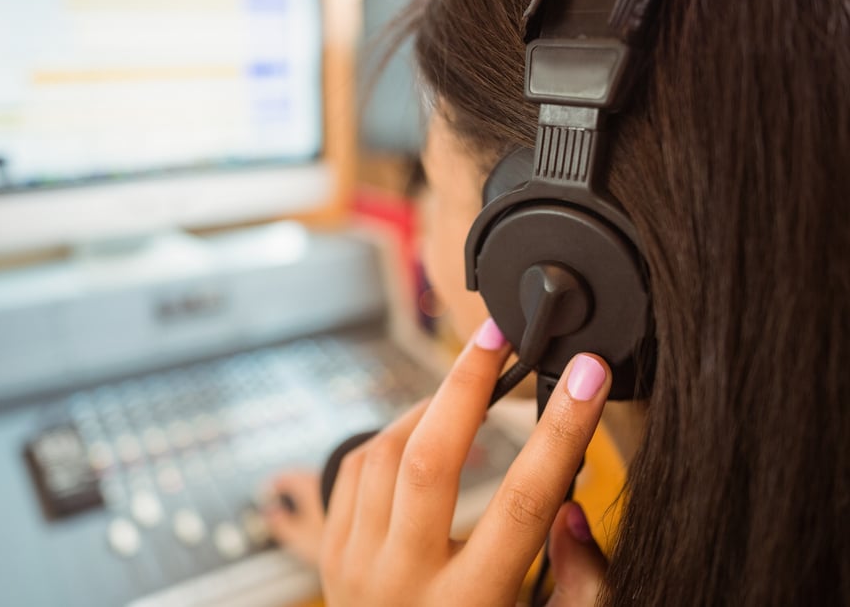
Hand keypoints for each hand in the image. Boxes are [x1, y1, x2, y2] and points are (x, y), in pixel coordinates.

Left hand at [314, 319, 611, 605]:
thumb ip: (577, 583)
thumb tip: (569, 503)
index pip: (525, 501)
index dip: (561, 429)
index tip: (586, 375)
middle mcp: (404, 583)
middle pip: (430, 458)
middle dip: (467, 382)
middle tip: (497, 333)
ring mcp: (356, 567)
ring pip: (384, 453)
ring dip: (430, 406)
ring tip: (469, 383)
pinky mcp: (330, 555)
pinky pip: (355, 470)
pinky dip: (391, 435)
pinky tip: (422, 429)